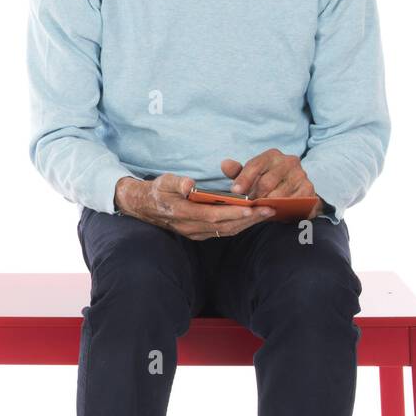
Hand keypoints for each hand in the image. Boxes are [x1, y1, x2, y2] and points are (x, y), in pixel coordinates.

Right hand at [115, 173, 274, 239]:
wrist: (145, 207)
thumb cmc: (158, 191)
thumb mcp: (163, 181)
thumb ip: (177, 183)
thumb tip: (190, 185)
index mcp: (182, 214)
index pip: (212, 215)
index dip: (232, 213)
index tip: (251, 208)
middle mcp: (190, 227)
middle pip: (224, 226)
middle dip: (249, 219)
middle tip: (270, 210)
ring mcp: (195, 233)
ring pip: (226, 231)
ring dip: (248, 224)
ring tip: (267, 214)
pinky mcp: (199, 233)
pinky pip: (223, 231)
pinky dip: (239, 225)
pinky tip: (252, 218)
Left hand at [220, 153, 321, 221]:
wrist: (295, 191)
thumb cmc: (268, 182)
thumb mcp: (251, 176)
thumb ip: (238, 172)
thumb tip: (225, 164)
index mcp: (272, 155)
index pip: (255, 165)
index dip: (243, 179)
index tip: (234, 191)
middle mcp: (289, 161)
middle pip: (266, 182)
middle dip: (254, 196)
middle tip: (247, 206)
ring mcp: (301, 175)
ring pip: (279, 194)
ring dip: (266, 205)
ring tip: (258, 210)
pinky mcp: (309, 189)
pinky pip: (292, 202)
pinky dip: (281, 209)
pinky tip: (274, 212)